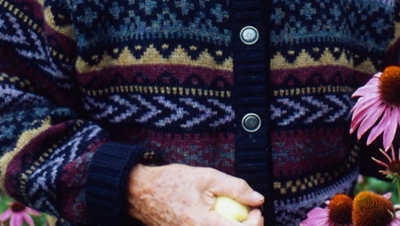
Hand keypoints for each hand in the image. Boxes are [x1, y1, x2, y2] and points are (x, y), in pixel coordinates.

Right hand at [127, 164, 264, 225]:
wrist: (141, 193)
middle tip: (250, 212)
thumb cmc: (172, 183)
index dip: (255, 222)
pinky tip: (218, 218)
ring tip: (234, 214)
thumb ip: (235, 188)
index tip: (256, 209)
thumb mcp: (207, 177)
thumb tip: (257, 198)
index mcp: (202, 224)